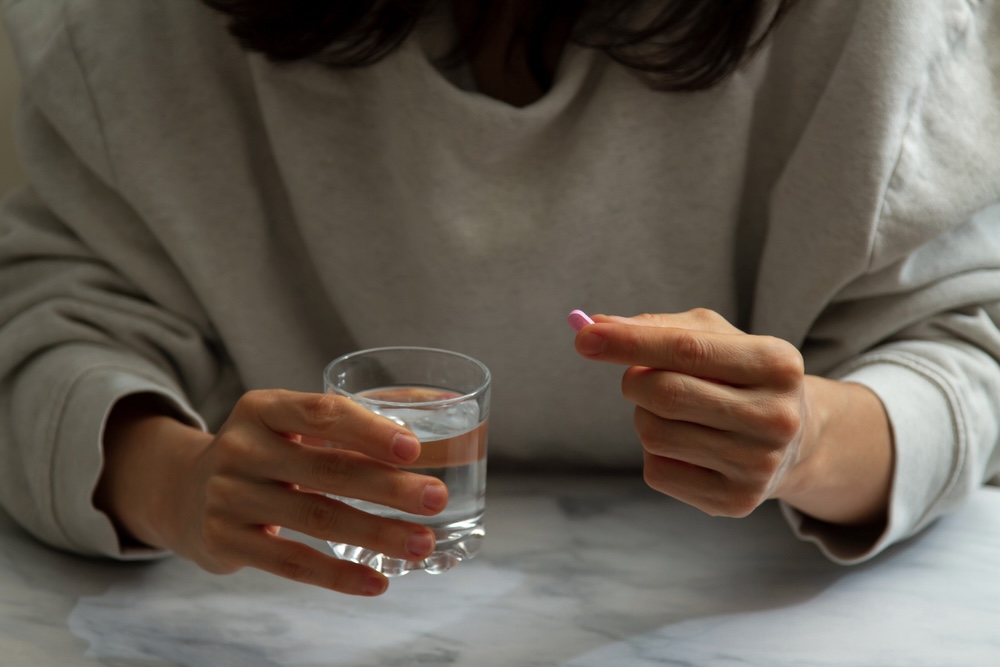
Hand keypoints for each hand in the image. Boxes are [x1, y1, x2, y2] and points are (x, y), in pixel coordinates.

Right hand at [96, 390, 448, 595]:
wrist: (183, 491)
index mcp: (263, 408)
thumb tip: (419, 438)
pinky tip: (376, 581)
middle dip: (387, 487)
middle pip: (326, 470)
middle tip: (435, 498)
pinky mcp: (224, 541)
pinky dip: (338, 574)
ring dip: (376, 533)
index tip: (415, 448)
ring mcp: (229, 496)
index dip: (369, 430)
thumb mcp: (285, 428)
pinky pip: (291, 562)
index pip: (321, 413)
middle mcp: (241, 448)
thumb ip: (339, 432)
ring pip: (315, 519)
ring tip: (422, 543)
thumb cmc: (263, 454)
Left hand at [574, 309, 891, 524]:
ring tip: (673, 413)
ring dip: (643, 417)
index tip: (584, 337)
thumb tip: (594, 326)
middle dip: (634, 381)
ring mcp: (758, 465)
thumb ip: (658, 328)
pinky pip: (657, 472)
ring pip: (654, 434)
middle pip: (665, 394)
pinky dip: (656, 454)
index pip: (687, 349)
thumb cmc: (739, 376)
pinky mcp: (735, 501)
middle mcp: (775, 417)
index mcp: (777, 363)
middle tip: (638, 378)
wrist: (795, 440)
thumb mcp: (715, 338)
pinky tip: (687, 446)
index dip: (630, 343)